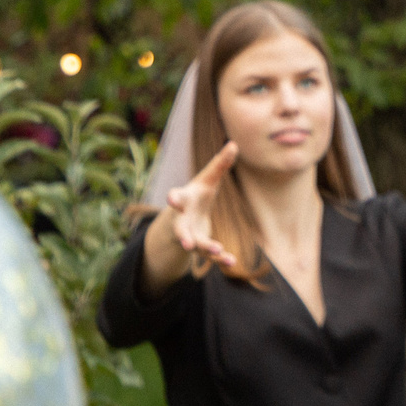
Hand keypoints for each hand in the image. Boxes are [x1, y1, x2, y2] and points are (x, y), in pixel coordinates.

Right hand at [164, 142, 239, 272]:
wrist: (185, 220)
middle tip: (185, 242)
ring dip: (207, 248)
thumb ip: (220, 164)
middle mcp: (183, 221)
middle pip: (181, 229)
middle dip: (183, 235)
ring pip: (197, 246)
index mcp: (184, 201)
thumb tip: (234, 144)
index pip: (177, 198)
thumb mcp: (208, 179)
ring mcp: (191, 236)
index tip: (171, 198)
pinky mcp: (202, 248)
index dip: (174, 199)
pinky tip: (232, 262)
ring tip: (218, 251)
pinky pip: (211, 256)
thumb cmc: (197, 195)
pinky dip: (221, 260)